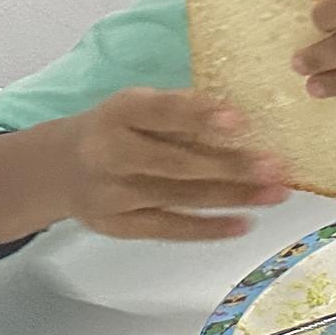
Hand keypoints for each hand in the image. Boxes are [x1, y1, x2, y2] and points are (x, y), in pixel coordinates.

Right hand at [57, 92, 288, 241]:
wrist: (59, 166)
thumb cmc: (120, 129)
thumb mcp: (141, 105)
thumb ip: (184, 109)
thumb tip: (245, 120)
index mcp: (120, 112)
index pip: (162, 112)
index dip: (200, 116)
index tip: (241, 121)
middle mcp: (110, 152)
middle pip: (176, 162)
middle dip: (231, 166)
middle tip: (275, 167)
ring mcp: (111, 193)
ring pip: (178, 197)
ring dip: (232, 197)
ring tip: (275, 194)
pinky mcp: (116, 225)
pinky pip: (168, 228)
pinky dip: (208, 228)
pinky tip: (243, 224)